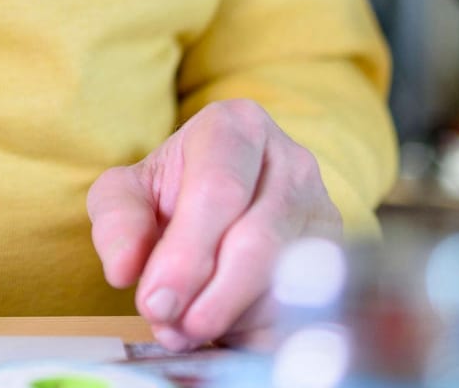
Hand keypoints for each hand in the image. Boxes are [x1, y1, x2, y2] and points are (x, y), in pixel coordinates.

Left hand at [87, 99, 340, 350]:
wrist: (222, 196)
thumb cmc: (171, 191)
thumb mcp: (128, 192)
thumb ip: (119, 222)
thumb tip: (125, 269)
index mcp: (235, 127)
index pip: (218, 191)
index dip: (186, 253)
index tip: (155, 301)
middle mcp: (290, 161)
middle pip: (257, 240)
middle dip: (211, 296)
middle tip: (172, 327)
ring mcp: (322, 208)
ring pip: (286, 279)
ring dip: (234, 317)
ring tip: (187, 329)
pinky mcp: (339, 255)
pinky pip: (306, 304)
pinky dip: (261, 328)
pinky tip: (226, 331)